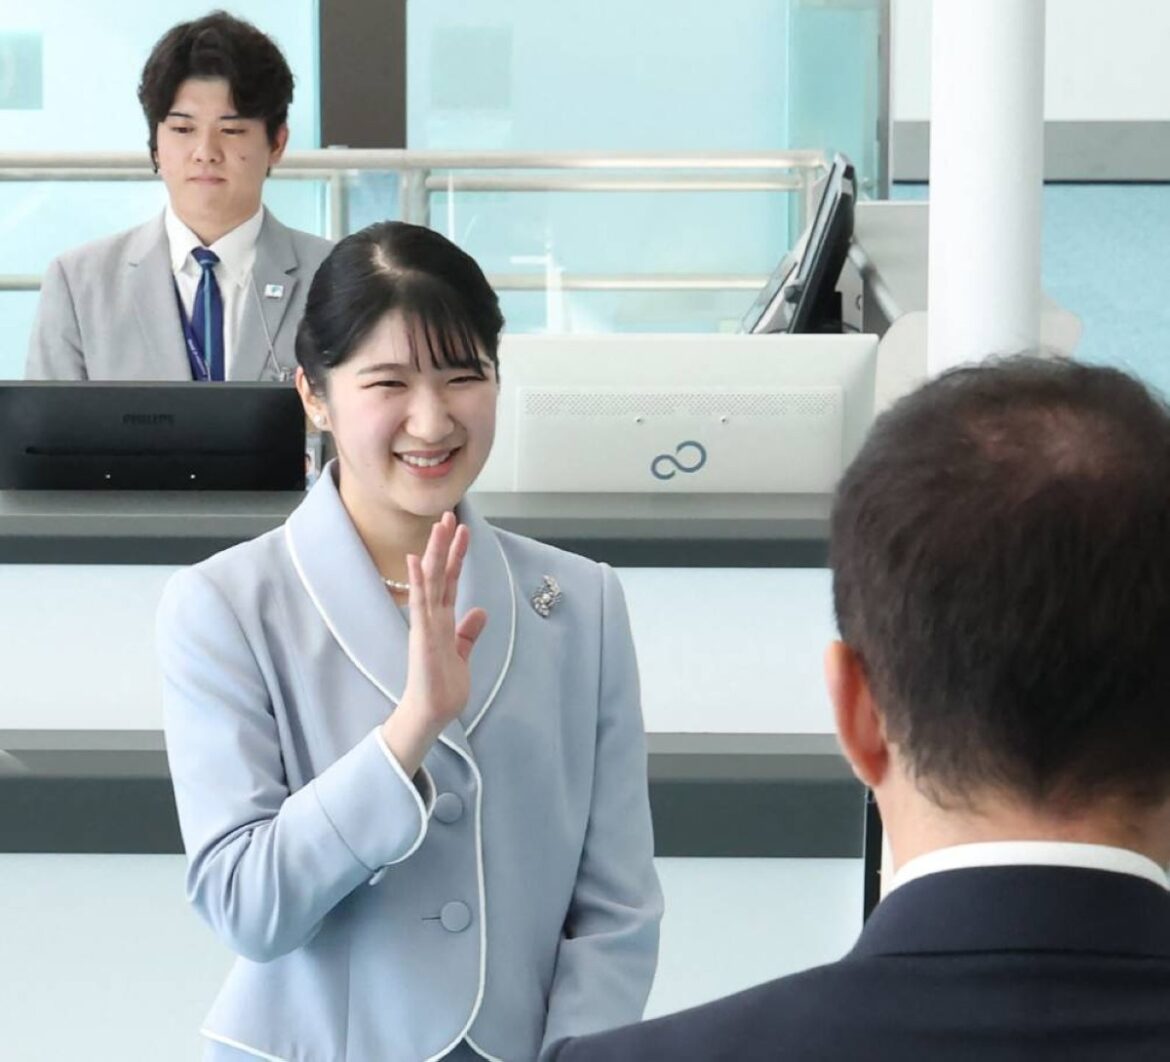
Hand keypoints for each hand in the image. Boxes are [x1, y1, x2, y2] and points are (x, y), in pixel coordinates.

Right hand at [381, 512, 487, 775]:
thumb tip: (480, 612)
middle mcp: (432, 617)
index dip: (456, 556)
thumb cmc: (443, 687)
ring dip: (434, 554)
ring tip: (438, 527)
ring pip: (431, 581)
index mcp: (443, 620)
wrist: (432, 713)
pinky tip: (415, 562)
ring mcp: (425, 624)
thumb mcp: (462, 655)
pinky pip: (420, 604)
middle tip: (449, 515)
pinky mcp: (422, 636)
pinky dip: (418, 583)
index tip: (461, 530)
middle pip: (441, 574)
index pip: (451, 581)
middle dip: (445, 545)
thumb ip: (468, 633)